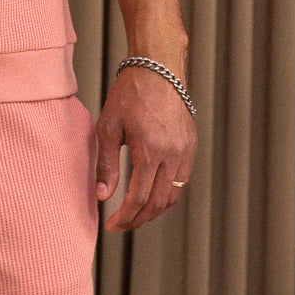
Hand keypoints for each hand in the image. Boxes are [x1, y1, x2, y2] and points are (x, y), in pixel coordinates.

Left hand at [93, 65, 197, 230]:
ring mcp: (185, 151)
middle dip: (138, 220)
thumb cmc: (129, 94)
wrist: (158, 68)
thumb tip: (103, 196)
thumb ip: (106, 164)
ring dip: (153, 210)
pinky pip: (180, 181)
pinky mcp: (191, 146)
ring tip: (133, 215)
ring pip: (172, 195)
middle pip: (157, 202)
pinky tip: (149, 195)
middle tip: (120, 226)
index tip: (111, 225)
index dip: (124, 217)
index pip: (139, 198)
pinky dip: (165, 195)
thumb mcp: (108, 127)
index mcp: (150, 150)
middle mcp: (173, 154)